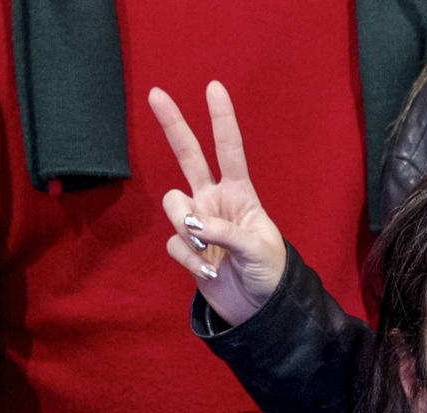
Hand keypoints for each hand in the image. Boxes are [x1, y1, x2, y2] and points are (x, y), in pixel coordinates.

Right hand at [147, 81, 288, 327]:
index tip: (214, 88)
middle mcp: (214, 201)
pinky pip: (174, 243)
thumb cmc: (270, 274)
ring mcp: (197, 223)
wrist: (260, 309)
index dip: (222, 120)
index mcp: (240, 194)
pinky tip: (210, 271)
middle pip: (189, 156)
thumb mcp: (259, 249)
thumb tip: (192, 222)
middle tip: (156, 93)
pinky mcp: (186, 248)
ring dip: (187, 227)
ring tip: (211, 250)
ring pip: (173, 205)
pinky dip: (190, 258)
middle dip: (173, 125)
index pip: (229, 150)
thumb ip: (227, 231)